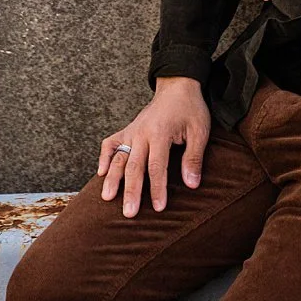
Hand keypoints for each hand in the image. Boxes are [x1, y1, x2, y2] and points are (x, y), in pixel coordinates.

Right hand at [98, 78, 208, 216]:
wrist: (177, 87)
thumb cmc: (190, 110)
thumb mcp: (199, 131)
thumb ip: (194, 158)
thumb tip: (192, 185)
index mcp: (161, 133)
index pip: (157, 166)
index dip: (157, 188)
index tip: (158, 208)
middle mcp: (142, 133)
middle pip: (134, 166)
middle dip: (130, 191)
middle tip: (128, 213)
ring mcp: (132, 131)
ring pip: (119, 157)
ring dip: (112, 178)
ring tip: (106, 197)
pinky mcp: (127, 130)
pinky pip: (110, 143)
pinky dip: (104, 157)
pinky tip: (101, 173)